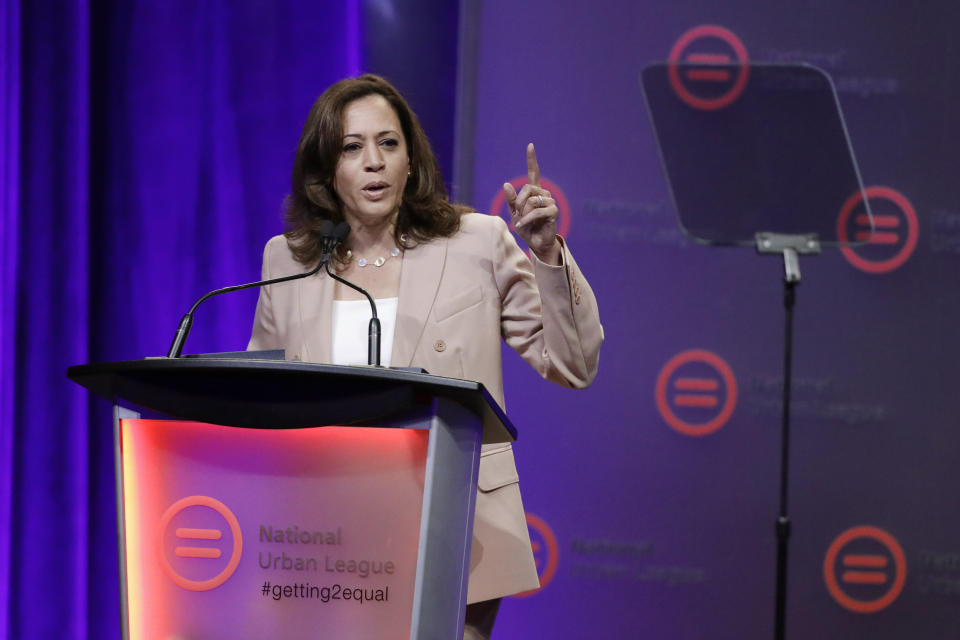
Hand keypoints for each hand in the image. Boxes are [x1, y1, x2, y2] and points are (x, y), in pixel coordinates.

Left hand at [503, 143, 561, 264]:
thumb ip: (511, 200)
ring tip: (523, 222)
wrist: (535, 243)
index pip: (534, 172)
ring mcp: (550, 201)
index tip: (530, 146)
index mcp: (534, 192)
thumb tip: (506, 184)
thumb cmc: (526, 228)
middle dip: (518, 202)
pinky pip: (536, 211)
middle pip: (527, 188)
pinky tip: (522, 225)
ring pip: (531, 200)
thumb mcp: (514, 213)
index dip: (532, 159)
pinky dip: (527, 219)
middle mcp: (544, 194)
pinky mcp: (554, 211)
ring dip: (523, 213)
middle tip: (517, 215)